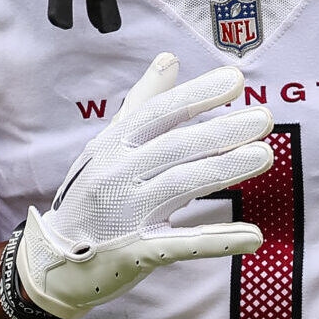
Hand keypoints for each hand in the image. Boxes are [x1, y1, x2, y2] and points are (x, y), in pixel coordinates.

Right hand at [13, 52, 273, 318]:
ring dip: (225, 170)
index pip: (159, 113)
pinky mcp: (136, 253)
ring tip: (264, 156)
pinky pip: (183, 244)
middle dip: (221, 131)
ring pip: (181, 185)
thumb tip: (169, 59)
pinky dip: (219, 240)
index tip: (235, 80)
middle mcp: (116, 174)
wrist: (53, 260)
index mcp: (112, 145)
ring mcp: (125, 215)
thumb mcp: (108, 143)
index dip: (197, 95)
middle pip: (175, 147)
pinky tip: (253, 235)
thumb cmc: (91, 193)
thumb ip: (143, 102)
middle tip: (263, 119)